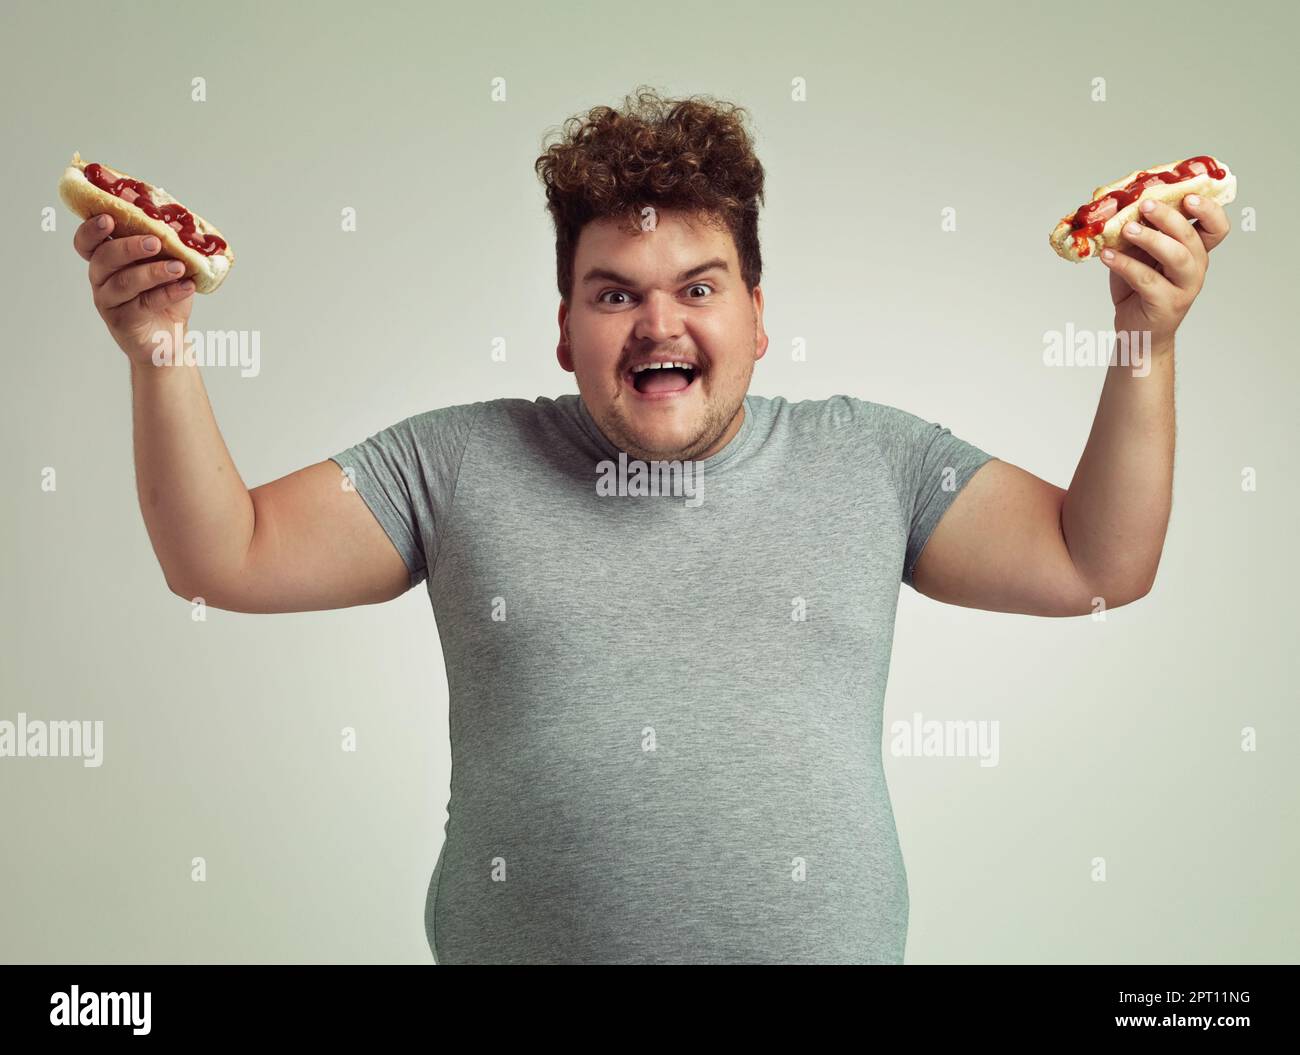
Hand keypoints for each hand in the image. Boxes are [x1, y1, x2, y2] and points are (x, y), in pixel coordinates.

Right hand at [73, 214, 195, 368]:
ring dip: (153, 272)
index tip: (108, 218)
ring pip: (124, 282)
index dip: (91, 230)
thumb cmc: (164, 295)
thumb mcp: (165, 265)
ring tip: (179, 267)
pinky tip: (187, 286)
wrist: (169, 338)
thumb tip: (182, 226)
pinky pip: (144, 304)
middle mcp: (101, 278)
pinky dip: (168, 293)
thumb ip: (166, 246)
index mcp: (106, 259)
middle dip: (129, 247)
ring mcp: (109, 301)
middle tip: (155, 241)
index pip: (87, 242)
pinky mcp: (123, 322)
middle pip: (104, 258)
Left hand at [1099, 194, 1230, 350]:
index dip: (1209, 209)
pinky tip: (1106, 256)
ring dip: (1150, 239)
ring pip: (1176, 256)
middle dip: (1169, 217)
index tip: (1188, 195)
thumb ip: (1138, 232)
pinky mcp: (1166, 304)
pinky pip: (1146, 280)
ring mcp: (1184, 287)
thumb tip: (1116, 205)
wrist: (1136, 331)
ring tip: (1126, 229)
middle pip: (1192, 237)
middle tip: (1145, 204)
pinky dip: (1125, 264)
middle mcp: (1195, 267)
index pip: (1217, 227)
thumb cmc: (1138, 288)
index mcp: (1195, 250)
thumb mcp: (1140, 255)